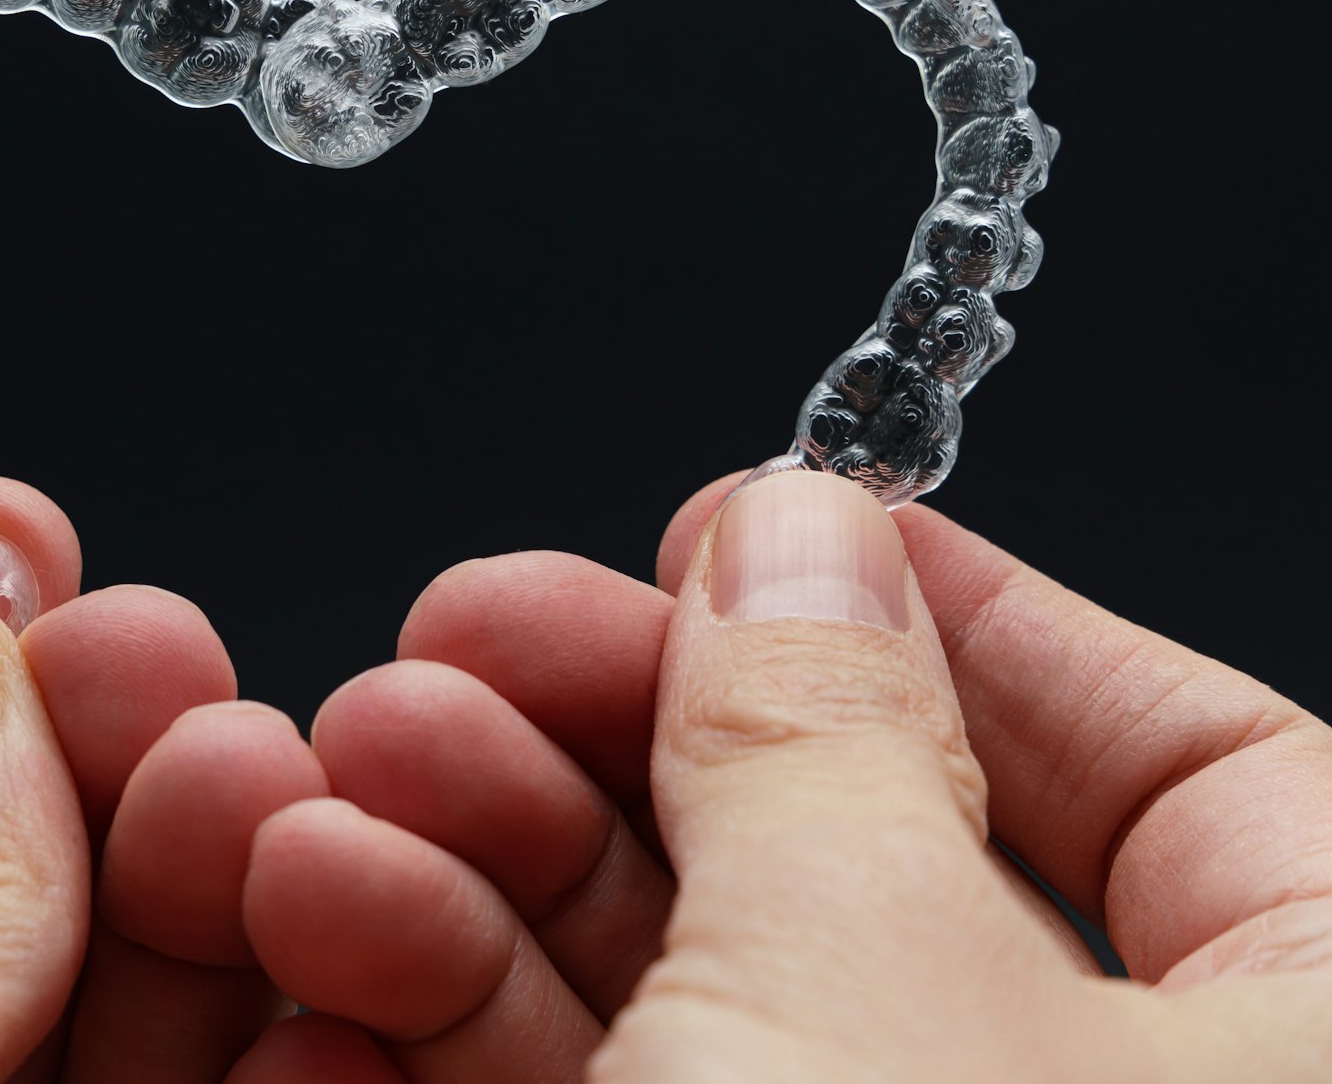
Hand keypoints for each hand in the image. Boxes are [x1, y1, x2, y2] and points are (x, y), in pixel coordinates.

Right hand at [235, 470, 1331, 1080]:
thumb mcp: (867, 982)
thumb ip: (822, 731)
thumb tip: (800, 529)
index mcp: (1311, 1060)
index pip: (1204, 773)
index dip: (977, 624)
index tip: (765, 533)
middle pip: (880, 867)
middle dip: (626, 738)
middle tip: (462, 637)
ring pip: (709, 994)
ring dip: (490, 872)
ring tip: (339, 783)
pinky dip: (459, 1023)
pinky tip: (327, 936)